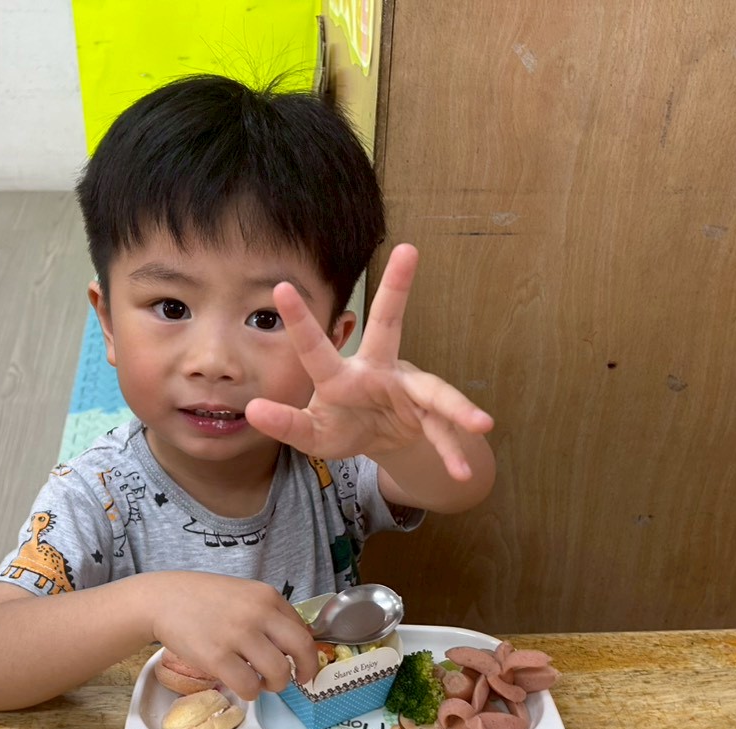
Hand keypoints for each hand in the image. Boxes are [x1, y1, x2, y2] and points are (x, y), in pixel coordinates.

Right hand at [149, 573, 316, 700]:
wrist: (162, 599)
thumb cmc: (202, 598)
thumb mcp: (243, 594)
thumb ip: (267, 614)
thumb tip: (291, 646)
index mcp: (267, 596)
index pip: (302, 629)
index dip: (306, 652)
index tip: (301, 663)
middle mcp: (257, 613)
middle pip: (301, 649)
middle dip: (305, 670)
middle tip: (297, 680)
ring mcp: (237, 635)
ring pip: (278, 672)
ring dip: (275, 685)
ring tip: (262, 683)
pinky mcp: (217, 657)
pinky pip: (249, 686)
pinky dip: (251, 692)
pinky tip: (243, 686)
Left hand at [245, 243, 493, 480]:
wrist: (383, 442)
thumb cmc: (343, 427)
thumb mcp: (312, 435)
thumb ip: (287, 424)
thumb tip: (253, 411)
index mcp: (341, 375)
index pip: (317, 348)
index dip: (300, 321)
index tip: (281, 288)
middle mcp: (378, 370)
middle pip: (388, 324)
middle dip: (397, 288)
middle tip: (408, 250)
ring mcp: (408, 389)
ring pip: (434, 391)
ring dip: (457, 408)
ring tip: (481, 424)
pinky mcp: (429, 414)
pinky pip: (443, 433)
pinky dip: (452, 452)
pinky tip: (462, 472)